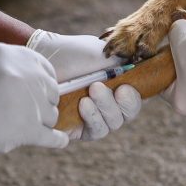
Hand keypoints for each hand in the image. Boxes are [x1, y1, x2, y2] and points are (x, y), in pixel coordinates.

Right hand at [0, 43, 68, 162]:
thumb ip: (9, 68)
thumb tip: (35, 81)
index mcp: (10, 54)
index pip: (45, 68)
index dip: (44, 83)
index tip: (39, 92)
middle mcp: (22, 74)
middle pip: (50, 91)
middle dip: (43, 103)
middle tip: (29, 112)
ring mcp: (26, 101)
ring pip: (50, 114)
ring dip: (41, 122)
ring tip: (22, 126)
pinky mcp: (24, 129)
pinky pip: (52, 136)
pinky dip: (57, 140)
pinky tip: (60, 140)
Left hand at [27, 30, 141, 140]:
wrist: (44, 57)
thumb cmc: (73, 53)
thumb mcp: (103, 55)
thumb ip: (123, 66)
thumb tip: (142, 74)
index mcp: (118, 85)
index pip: (136, 99)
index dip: (134, 98)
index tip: (124, 88)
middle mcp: (109, 103)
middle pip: (127, 115)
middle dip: (117, 103)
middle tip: (98, 87)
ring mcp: (94, 116)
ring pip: (113, 124)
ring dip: (105, 109)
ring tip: (90, 92)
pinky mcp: (79, 128)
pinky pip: (96, 132)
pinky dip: (93, 119)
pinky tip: (83, 105)